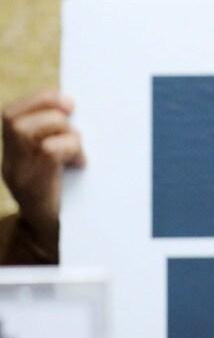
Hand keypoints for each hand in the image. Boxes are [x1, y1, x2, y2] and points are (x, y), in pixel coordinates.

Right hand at [2, 90, 85, 237]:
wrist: (56, 238)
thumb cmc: (66, 196)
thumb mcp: (60, 163)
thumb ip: (62, 138)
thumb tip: (80, 109)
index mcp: (15, 153)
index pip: (11, 113)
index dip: (38, 99)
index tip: (67, 100)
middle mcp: (10, 163)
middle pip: (12, 118)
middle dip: (47, 107)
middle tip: (73, 114)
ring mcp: (18, 175)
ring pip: (26, 131)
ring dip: (60, 128)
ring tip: (77, 143)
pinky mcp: (33, 187)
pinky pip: (48, 151)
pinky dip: (69, 148)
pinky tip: (80, 162)